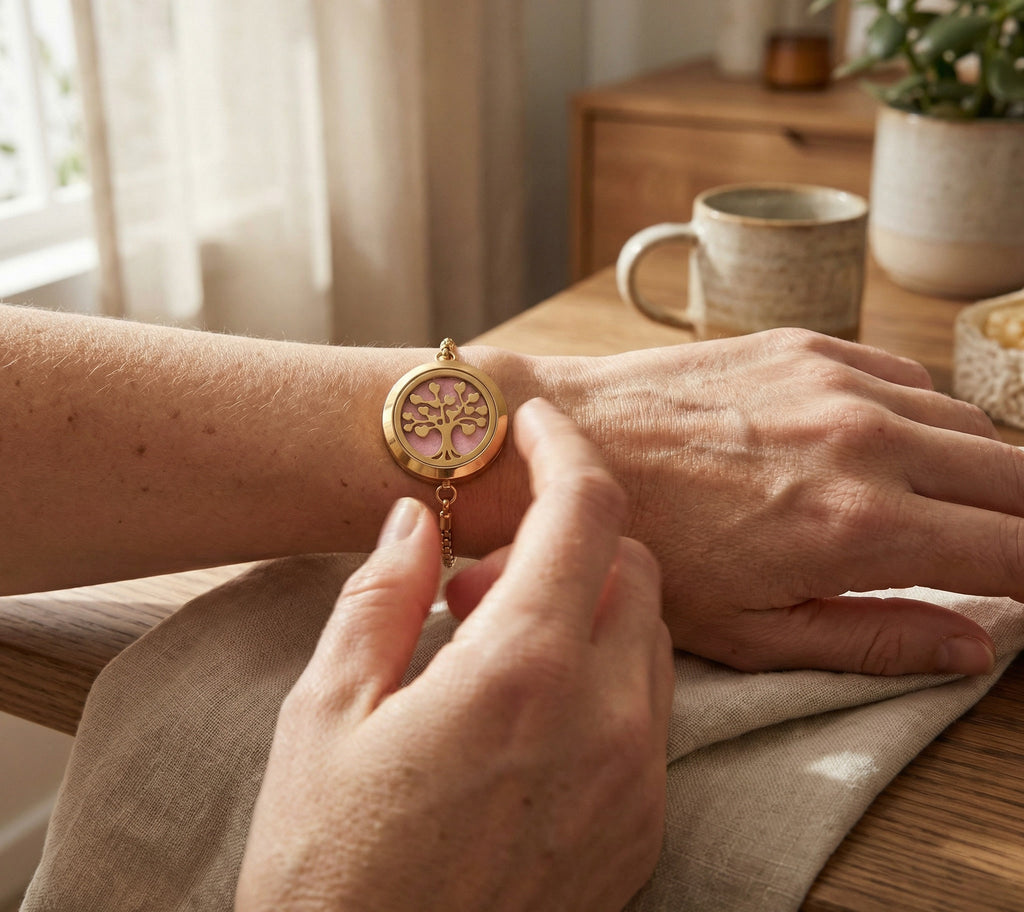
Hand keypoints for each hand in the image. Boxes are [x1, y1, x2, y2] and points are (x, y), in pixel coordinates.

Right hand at [235, 398, 672, 911]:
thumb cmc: (329, 866)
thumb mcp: (326, 710)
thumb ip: (383, 592)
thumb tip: (418, 517)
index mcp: (521, 674)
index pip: (587, 512)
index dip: (564, 448)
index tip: (536, 425)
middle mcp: (606, 721)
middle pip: (634, 565)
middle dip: (566, 541)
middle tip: (475, 576)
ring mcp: (638, 781)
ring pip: (648, 634)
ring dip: (584, 606)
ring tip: (489, 646)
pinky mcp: (645, 829)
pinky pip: (648, 707)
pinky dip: (601, 672)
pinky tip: (527, 711)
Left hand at [466, 329, 1023, 675]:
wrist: (566, 440)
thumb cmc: (643, 544)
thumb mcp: (751, 630)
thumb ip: (874, 639)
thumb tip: (972, 645)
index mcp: (860, 526)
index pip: (1017, 549)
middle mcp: (866, 441)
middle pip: (1017, 476)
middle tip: (1006, 550)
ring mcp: (837, 381)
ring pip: (970, 423)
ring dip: (983, 468)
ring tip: (953, 505)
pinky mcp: (804, 344)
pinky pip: (907, 376)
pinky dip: (923, 415)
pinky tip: (894, 444)